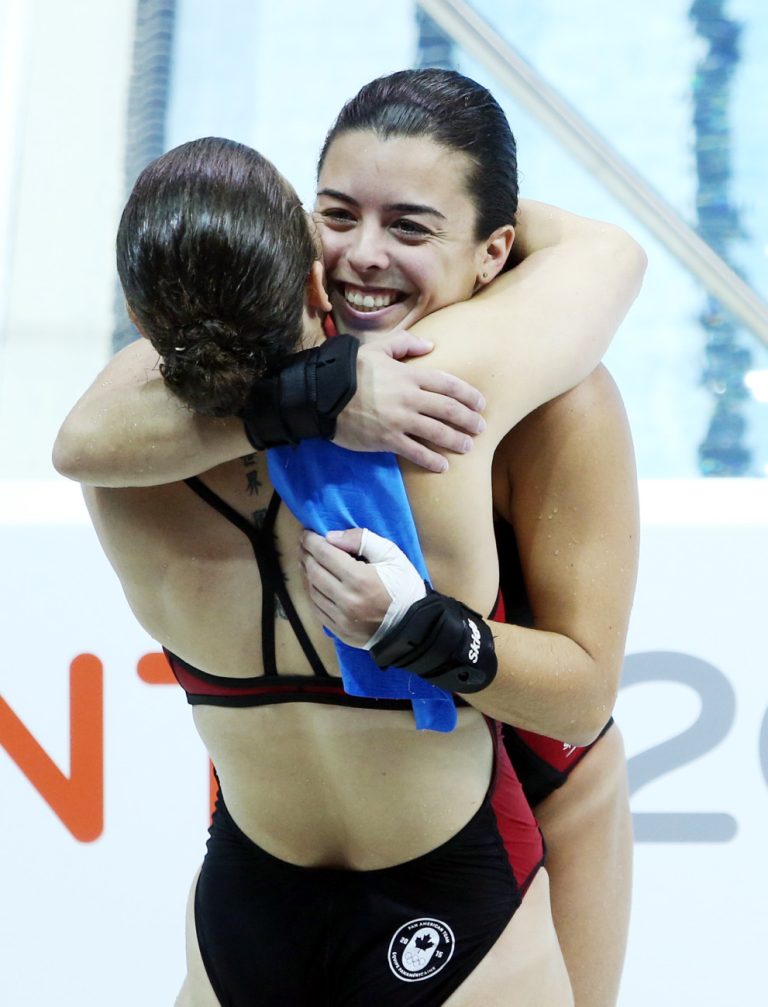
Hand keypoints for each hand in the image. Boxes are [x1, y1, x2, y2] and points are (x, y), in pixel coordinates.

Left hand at [299, 527, 425, 647]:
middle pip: (314, 572)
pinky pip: (317, 610)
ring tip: (307, 562)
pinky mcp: (340, 631)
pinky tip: (314, 584)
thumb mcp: (392, 555)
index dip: (312, 542)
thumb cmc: (404, 588)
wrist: (414, 627)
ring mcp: (341, 618)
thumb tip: (332, 537)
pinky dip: (312, 594)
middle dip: (305, 555)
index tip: (307, 534)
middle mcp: (346, 599)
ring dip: (306, 574)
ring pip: (312, 591)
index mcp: (359, 578)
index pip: (325, 554)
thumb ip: (363, 540)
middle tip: (304, 546)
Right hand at [332, 330, 485, 472]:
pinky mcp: (386, 440)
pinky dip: (431, 460)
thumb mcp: (377, 347)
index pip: (448, 384)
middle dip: (468, 419)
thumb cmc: (349, 369)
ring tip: (468, 446)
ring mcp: (399, 421)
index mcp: (409, 375)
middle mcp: (409, 398)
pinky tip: (442, 466)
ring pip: (436, 432)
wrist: (321, 394)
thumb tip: (431, 345)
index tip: (481, 402)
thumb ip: (405, 343)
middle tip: (481, 427)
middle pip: (448, 409)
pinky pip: (414, 452)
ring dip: (456, 440)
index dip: (468, 394)